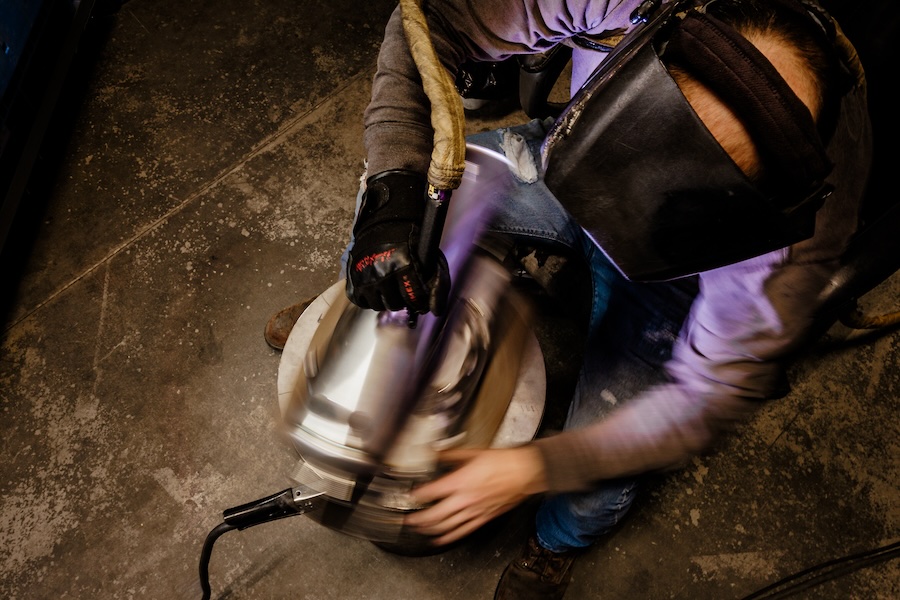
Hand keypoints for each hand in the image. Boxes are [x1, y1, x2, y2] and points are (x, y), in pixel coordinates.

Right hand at [346, 170, 449, 314]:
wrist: (384, 223)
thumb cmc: (409, 240)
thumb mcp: (428, 258)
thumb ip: (436, 283)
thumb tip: (436, 309)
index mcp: (405, 267)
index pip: (414, 298)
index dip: (419, 301)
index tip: (419, 300)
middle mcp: (384, 274)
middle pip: (396, 304)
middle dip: (402, 300)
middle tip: (403, 291)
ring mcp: (366, 278)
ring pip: (379, 305)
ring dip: (386, 300)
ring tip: (390, 289)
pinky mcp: (354, 280)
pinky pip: (363, 302)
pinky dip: (369, 299)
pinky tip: (376, 290)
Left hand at [405, 446, 547, 544]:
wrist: (525, 472)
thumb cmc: (503, 462)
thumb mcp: (474, 453)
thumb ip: (452, 455)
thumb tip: (436, 452)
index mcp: (461, 481)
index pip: (431, 492)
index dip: (416, 496)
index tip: (410, 496)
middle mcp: (465, 499)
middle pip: (435, 515)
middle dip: (418, 519)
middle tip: (408, 520)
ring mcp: (474, 511)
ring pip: (446, 526)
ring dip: (430, 530)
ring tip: (418, 530)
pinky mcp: (483, 518)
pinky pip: (462, 531)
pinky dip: (448, 538)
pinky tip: (439, 540)